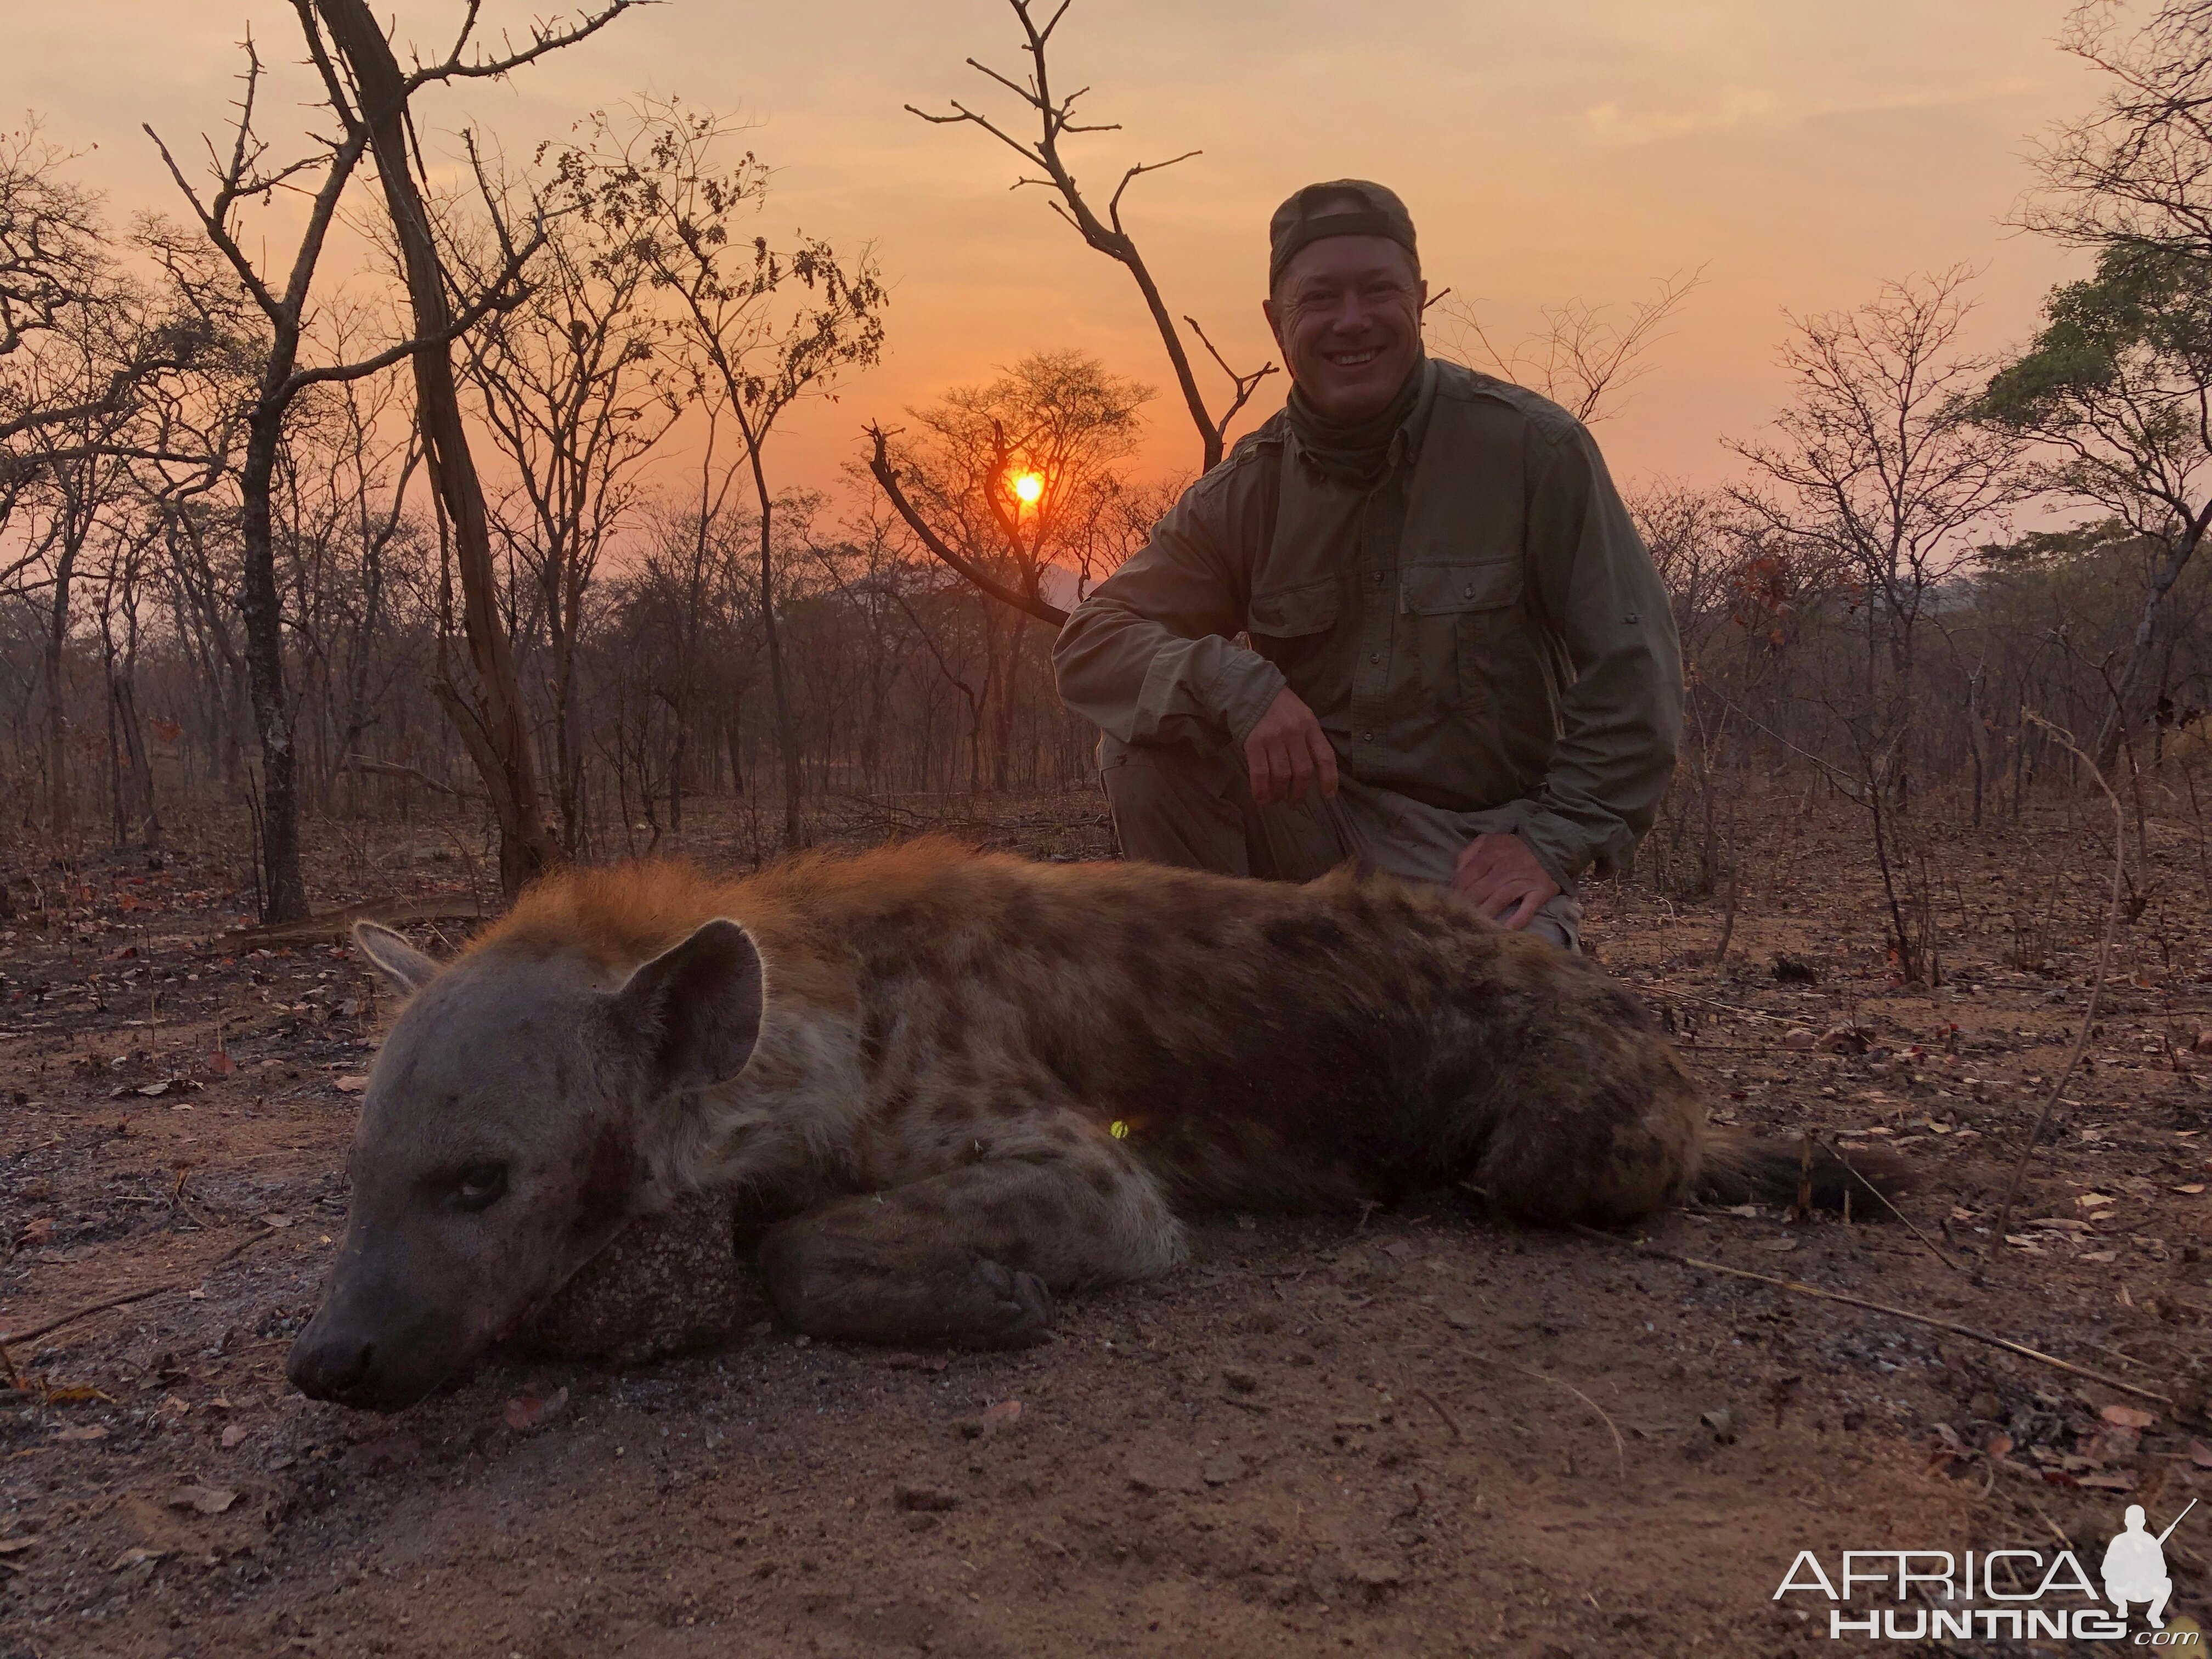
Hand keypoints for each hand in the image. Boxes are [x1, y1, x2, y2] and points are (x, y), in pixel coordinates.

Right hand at [1243, 686, 1339, 805]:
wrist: (1249, 687)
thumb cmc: (1276, 703)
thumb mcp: (1300, 714)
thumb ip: (1307, 736)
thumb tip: (1312, 768)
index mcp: (1310, 724)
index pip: (1325, 756)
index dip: (1329, 779)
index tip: (1328, 796)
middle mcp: (1295, 732)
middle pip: (1303, 771)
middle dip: (1299, 793)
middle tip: (1294, 803)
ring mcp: (1274, 737)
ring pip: (1282, 775)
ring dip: (1279, 794)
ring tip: (1276, 801)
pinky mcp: (1254, 742)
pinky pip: (1260, 773)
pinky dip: (1261, 790)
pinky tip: (1261, 798)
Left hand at [1451, 833, 1561, 929]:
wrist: (1548, 847)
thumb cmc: (1512, 848)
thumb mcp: (1488, 841)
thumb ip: (1469, 853)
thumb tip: (1456, 874)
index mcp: (1491, 854)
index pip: (1469, 875)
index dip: (1457, 890)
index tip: (1448, 903)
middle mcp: (1505, 868)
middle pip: (1481, 889)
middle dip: (1468, 904)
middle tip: (1457, 918)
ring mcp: (1523, 881)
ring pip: (1500, 899)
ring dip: (1486, 913)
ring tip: (1475, 926)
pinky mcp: (1539, 892)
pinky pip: (1527, 908)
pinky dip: (1518, 920)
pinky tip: (1506, 930)